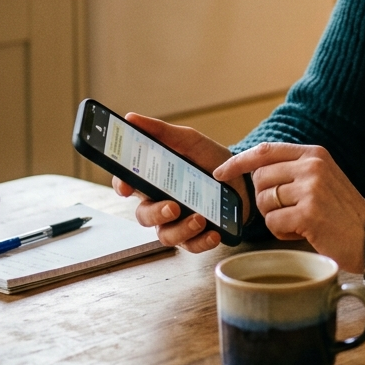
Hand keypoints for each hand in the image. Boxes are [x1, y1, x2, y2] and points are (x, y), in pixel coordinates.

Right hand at [111, 113, 249, 252]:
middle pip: (144, 215)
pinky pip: (192, 246)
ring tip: (200, 218)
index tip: (125, 187)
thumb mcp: (188, 140)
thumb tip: (131, 118)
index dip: (120, 186)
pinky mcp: (197, 235)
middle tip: (172, 206)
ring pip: (166, 235)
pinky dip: (202, 241)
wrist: (243, 176)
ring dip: (181, 229)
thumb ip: (161, 132)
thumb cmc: (209, 158)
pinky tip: (213, 233)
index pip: (126, 185)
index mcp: (154, 180)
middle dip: (156, 213)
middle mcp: (161, 203)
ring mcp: (177, 221)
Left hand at [214, 143, 364, 272]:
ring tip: (299, 222)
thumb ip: (292, 169)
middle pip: (260, 179)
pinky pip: (273, 223)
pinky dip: (282, 232)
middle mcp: (312, 166)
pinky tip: (303, 232)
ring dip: (275, 218)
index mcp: (314, 153)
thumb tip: (253, 170)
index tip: (221, 172)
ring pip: (264, 202)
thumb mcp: (320, 178)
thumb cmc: (339, 211)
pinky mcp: (309, 213)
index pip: (265, 151)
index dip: (238, 161)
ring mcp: (311, 188)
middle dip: (265, 200)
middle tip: (287, 211)